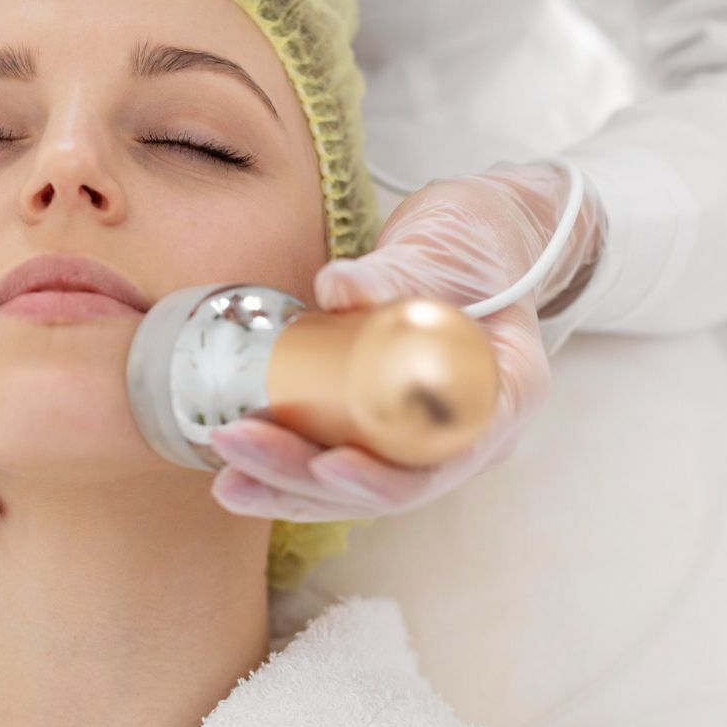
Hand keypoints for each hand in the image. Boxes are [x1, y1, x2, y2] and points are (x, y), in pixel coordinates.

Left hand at [208, 160, 606, 522]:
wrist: (476, 240)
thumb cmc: (476, 243)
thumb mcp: (448, 247)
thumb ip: (401, 270)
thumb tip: (338, 287)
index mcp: (502, 397)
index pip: (444, 462)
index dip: (383, 477)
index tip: (326, 465)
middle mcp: (465, 433)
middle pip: (385, 486)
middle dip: (304, 481)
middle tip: (239, 449)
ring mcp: (422, 435)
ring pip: (353, 486)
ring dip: (284, 485)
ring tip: (224, 476)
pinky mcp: (382, 425)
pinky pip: (335, 458)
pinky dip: (285, 464)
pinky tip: (231, 465)